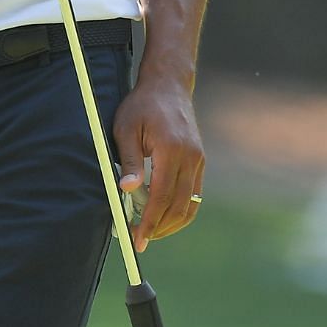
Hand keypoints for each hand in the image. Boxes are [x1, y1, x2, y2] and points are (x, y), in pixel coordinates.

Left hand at [112, 78, 204, 251]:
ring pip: (190, 204)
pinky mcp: (200, 162)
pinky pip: (193, 194)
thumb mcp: (126, 128)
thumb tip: (126, 190)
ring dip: (171, 223)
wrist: (169, 86)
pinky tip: (163, 215)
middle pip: (179, 206)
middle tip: (140, 240)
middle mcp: (190, 158)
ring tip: (150, 232)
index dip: (150, 221)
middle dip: (159, 228)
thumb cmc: (142, 105)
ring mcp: (198, 161)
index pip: (161, 196)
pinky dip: (180, 209)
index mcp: (171, 150)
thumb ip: (129, 160)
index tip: (137, 238)